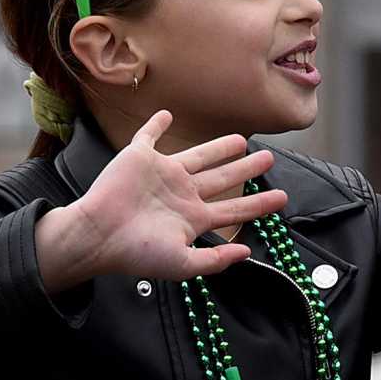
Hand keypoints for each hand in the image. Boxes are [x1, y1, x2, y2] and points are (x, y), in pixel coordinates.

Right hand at [37, 111, 289, 293]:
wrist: (98, 236)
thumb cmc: (137, 253)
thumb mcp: (183, 264)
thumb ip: (215, 259)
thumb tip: (246, 252)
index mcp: (193, 218)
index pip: (234, 208)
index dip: (259, 203)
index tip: (281, 197)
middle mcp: (182, 194)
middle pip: (223, 178)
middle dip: (246, 169)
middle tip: (269, 159)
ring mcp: (162, 174)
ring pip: (198, 155)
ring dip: (219, 147)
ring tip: (242, 140)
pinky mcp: (139, 158)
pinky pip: (149, 136)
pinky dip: (155, 125)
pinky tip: (165, 114)